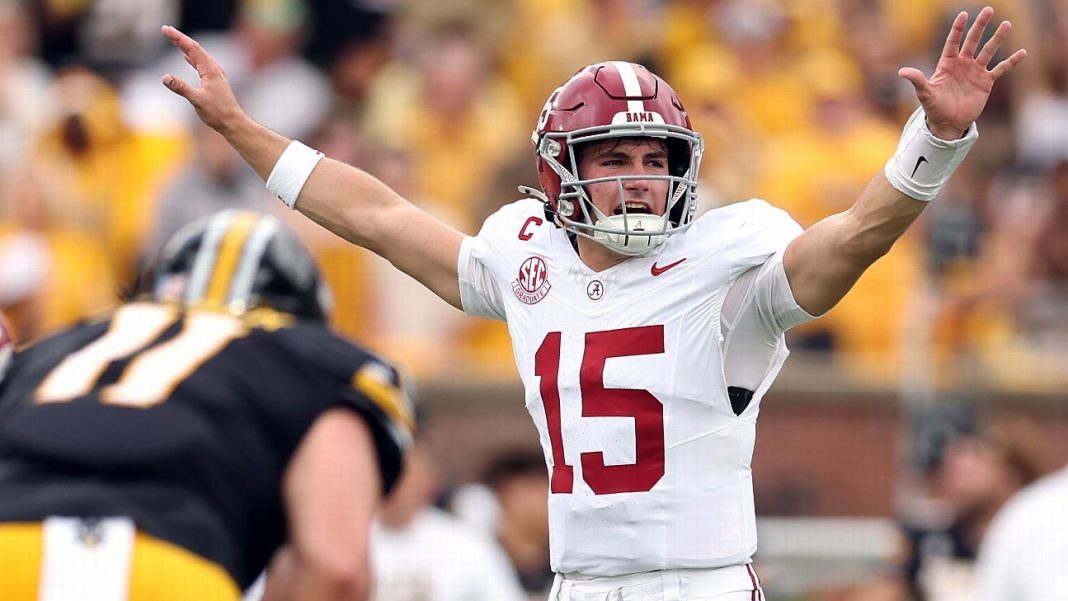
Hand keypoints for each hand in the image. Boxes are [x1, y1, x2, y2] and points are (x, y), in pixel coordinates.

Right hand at [160, 25, 245, 134]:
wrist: (233, 122)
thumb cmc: (218, 113)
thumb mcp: (197, 101)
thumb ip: (181, 88)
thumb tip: (165, 77)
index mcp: (210, 70)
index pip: (192, 49)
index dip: (178, 38)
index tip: (165, 29)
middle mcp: (214, 69)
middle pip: (195, 49)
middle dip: (180, 38)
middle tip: (165, 29)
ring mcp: (215, 75)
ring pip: (198, 56)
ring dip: (185, 47)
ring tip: (174, 39)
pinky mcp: (214, 81)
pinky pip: (201, 64)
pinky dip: (192, 58)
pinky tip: (187, 58)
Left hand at [899, 6, 1026, 139]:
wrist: (948, 122)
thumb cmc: (934, 107)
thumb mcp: (925, 94)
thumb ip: (917, 81)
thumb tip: (902, 72)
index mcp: (947, 64)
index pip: (953, 42)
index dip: (958, 29)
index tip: (963, 14)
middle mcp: (963, 64)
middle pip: (972, 41)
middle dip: (980, 26)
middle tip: (989, 10)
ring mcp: (975, 71)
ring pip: (988, 51)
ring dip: (997, 38)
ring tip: (1006, 24)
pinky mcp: (986, 82)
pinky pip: (1001, 69)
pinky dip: (1011, 62)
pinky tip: (1022, 53)